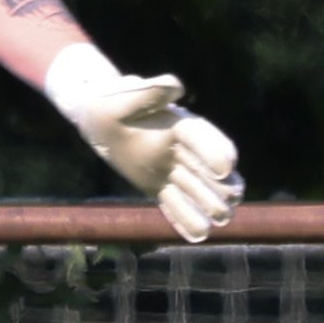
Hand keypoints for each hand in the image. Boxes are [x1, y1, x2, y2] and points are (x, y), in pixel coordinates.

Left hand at [45, 46, 240, 242]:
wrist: (95, 117)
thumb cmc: (109, 104)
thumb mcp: (120, 97)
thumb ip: (149, 92)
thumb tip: (176, 87)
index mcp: (179, 125)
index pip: (203, 138)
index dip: (216, 151)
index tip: (227, 167)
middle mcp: (182, 149)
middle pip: (207, 170)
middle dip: (220, 187)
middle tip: (228, 203)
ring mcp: (172, 169)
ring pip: (196, 189)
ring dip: (210, 205)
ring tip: (221, 219)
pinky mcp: (158, 185)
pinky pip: (173, 204)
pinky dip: (184, 218)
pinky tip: (198, 235)